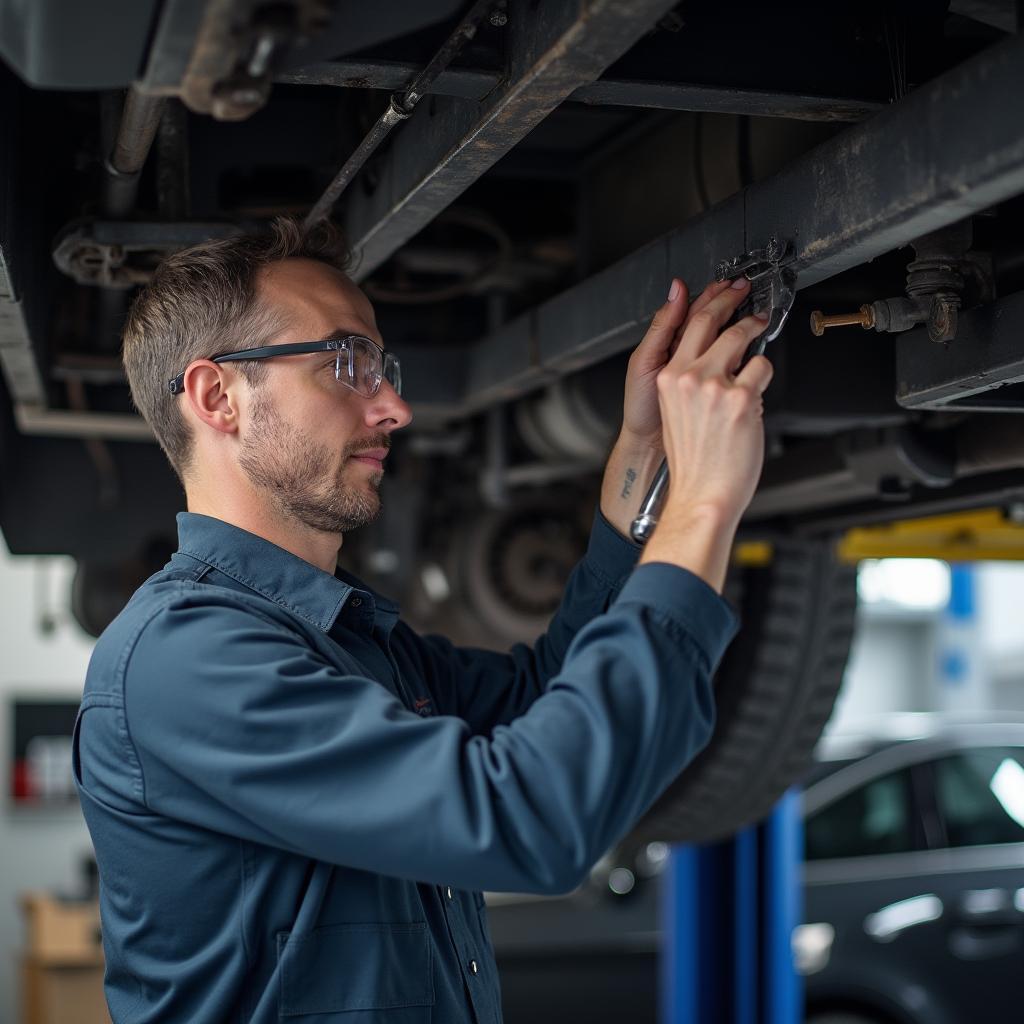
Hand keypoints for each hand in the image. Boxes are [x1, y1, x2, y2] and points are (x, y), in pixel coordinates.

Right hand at [600, 276, 757, 539]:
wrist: (702, 494)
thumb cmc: (693, 461)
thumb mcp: (677, 413)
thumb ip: (689, 383)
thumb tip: (715, 360)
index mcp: (668, 379)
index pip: (686, 327)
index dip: (706, 303)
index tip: (720, 291)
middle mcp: (688, 377)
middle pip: (712, 320)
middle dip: (731, 299)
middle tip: (745, 292)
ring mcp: (715, 386)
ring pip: (741, 338)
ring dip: (754, 330)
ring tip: (759, 327)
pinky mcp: (742, 398)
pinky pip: (762, 368)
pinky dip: (763, 375)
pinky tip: (757, 389)